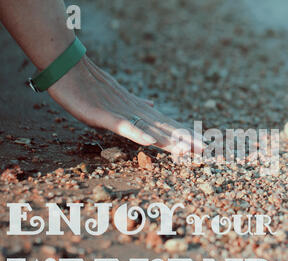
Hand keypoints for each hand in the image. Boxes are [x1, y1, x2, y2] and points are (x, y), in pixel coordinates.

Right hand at [48, 56, 202, 155]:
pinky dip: (138, 134)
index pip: (167, 127)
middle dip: (186, 140)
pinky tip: (151, 142)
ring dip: (169, 140)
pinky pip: (124, 126)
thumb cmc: (91, 86)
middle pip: (165, 129)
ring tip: (189, 149)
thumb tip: (152, 105)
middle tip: (206, 151)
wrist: (69, 68)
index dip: (185, 136)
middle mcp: (136, 113)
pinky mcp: (105, 116)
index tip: (202, 146)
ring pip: (150, 129)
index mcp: (140, 112)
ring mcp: (122, 113)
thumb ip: (136, 106)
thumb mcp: (118, 100)